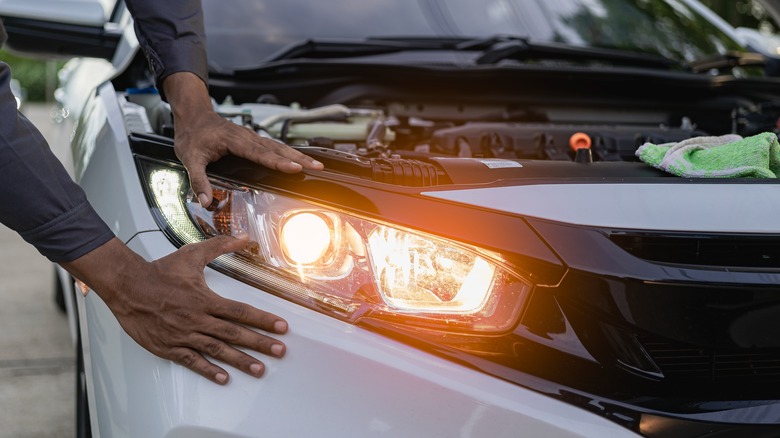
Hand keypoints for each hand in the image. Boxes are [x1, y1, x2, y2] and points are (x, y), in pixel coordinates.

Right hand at [62, 236, 285, 383]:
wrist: (126, 286)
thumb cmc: (159, 272)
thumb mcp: (192, 254)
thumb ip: (221, 246)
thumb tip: (244, 237)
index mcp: (205, 299)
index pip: (241, 311)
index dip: (264, 320)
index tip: (281, 327)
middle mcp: (197, 319)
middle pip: (234, 333)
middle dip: (260, 343)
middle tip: (279, 351)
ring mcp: (183, 335)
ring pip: (217, 350)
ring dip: (240, 361)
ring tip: (259, 369)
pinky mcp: (169, 347)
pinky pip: (192, 361)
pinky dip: (208, 370)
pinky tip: (223, 377)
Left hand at [163, 72, 323, 206]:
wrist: (192, 116)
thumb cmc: (192, 135)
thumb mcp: (189, 159)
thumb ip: (198, 181)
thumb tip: (205, 201)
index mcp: (234, 140)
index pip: (260, 153)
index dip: (278, 162)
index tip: (294, 168)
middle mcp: (247, 136)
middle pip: (277, 148)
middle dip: (299, 158)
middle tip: (318, 166)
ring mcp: (251, 137)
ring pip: (278, 146)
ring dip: (298, 155)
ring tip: (316, 164)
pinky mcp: (252, 139)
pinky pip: (274, 146)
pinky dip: (288, 153)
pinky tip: (298, 160)